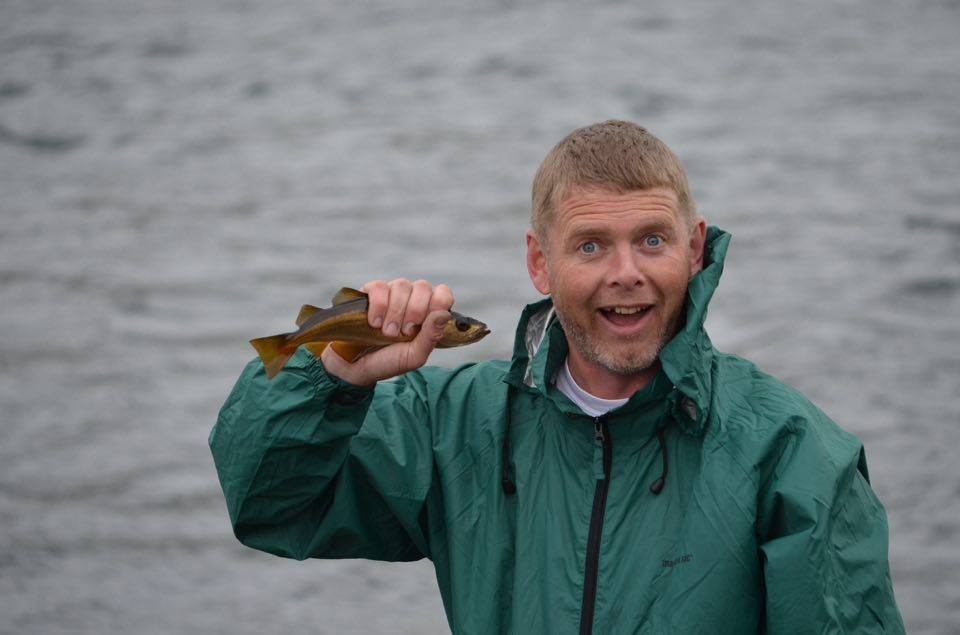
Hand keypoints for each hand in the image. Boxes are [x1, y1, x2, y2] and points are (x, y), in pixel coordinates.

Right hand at [320, 279, 454, 385]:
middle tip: (404, 333)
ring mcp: (391, 294)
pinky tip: (374, 322)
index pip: (443, 293)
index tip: (425, 322)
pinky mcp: (369, 292)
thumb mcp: (414, 356)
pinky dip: (378, 306)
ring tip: (387, 332)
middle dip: (414, 312)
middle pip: (423, 287)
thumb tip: (444, 314)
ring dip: (395, 312)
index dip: (438, 302)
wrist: (356, 366)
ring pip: (401, 285)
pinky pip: (379, 286)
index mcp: (427, 313)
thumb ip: (431, 336)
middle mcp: (411, 299)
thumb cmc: (389, 361)